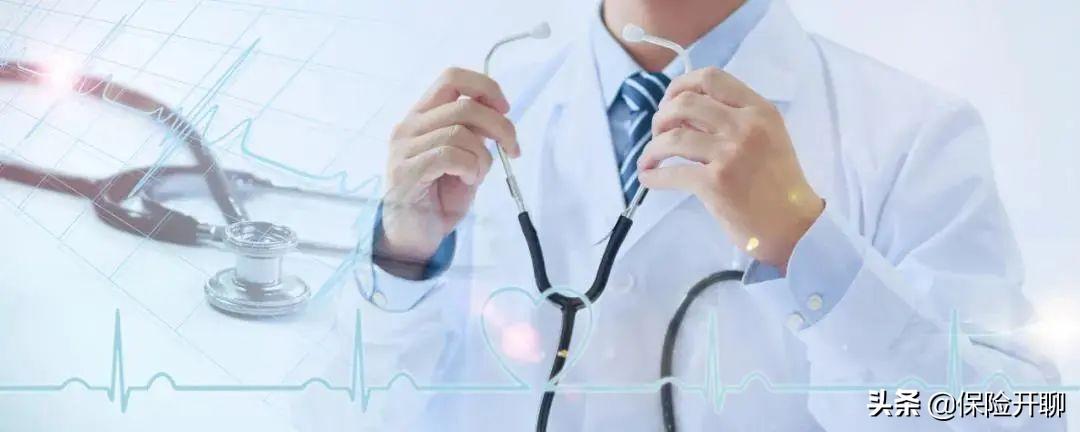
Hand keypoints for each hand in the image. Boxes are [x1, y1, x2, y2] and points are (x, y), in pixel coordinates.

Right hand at [378, 68, 517, 275]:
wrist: (414, 236)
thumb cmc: (438, 197)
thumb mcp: (465, 159)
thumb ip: (475, 135)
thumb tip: (498, 116)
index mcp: (422, 115)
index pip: (452, 78)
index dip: (485, 87)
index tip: (505, 110)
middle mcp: (409, 126)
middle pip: (464, 105)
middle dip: (500, 126)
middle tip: (512, 150)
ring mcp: (404, 149)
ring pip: (459, 132)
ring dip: (482, 156)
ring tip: (476, 175)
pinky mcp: (406, 172)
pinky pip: (449, 156)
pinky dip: (469, 168)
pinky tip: (467, 181)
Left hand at [637, 67, 823, 271]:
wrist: (795, 227)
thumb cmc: (778, 184)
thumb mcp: (767, 138)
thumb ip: (734, 120)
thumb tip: (685, 114)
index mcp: (760, 110)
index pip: (712, 78)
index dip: (681, 85)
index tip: (669, 101)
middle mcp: (746, 125)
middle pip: (686, 102)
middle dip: (662, 116)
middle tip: (659, 133)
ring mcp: (730, 153)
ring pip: (673, 136)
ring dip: (653, 147)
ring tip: (650, 158)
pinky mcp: (716, 183)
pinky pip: (672, 172)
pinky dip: (653, 174)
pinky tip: (648, 178)